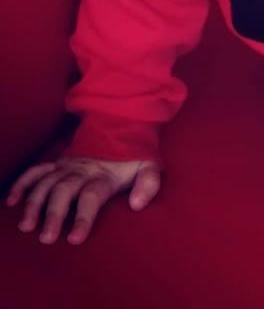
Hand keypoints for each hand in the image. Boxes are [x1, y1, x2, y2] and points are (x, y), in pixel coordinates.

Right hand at [5, 155, 161, 244]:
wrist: (122, 126)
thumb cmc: (134, 156)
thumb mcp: (149, 166)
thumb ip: (148, 184)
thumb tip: (137, 204)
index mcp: (105, 174)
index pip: (92, 196)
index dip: (84, 217)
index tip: (74, 238)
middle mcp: (83, 170)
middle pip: (65, 190)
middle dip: (54, 214)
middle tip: (46, 237)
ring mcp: (68, 165)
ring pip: (46, 183)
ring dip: (34, 203)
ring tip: (27, 226)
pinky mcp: (57, 163)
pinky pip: (36, 171)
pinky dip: (23, 183)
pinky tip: (12, 201)